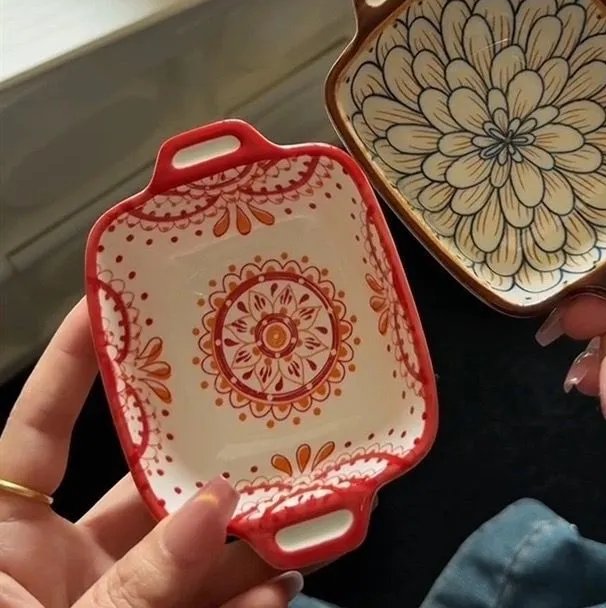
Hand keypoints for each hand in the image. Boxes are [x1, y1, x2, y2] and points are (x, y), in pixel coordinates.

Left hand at [0, 300, 303, 606]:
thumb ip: (134, 580)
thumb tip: (213, 508)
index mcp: (12, 535)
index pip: (42, 429)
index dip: (71, 364)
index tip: (109, 305)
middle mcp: (68, 556)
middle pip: (146, 485)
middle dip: (208, 458)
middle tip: (261, 419)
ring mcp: (117, 593)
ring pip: (192, 548)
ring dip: (248, 532)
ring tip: (300, 505)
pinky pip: (208, 606)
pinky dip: (248, 597)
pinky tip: (282, 582)